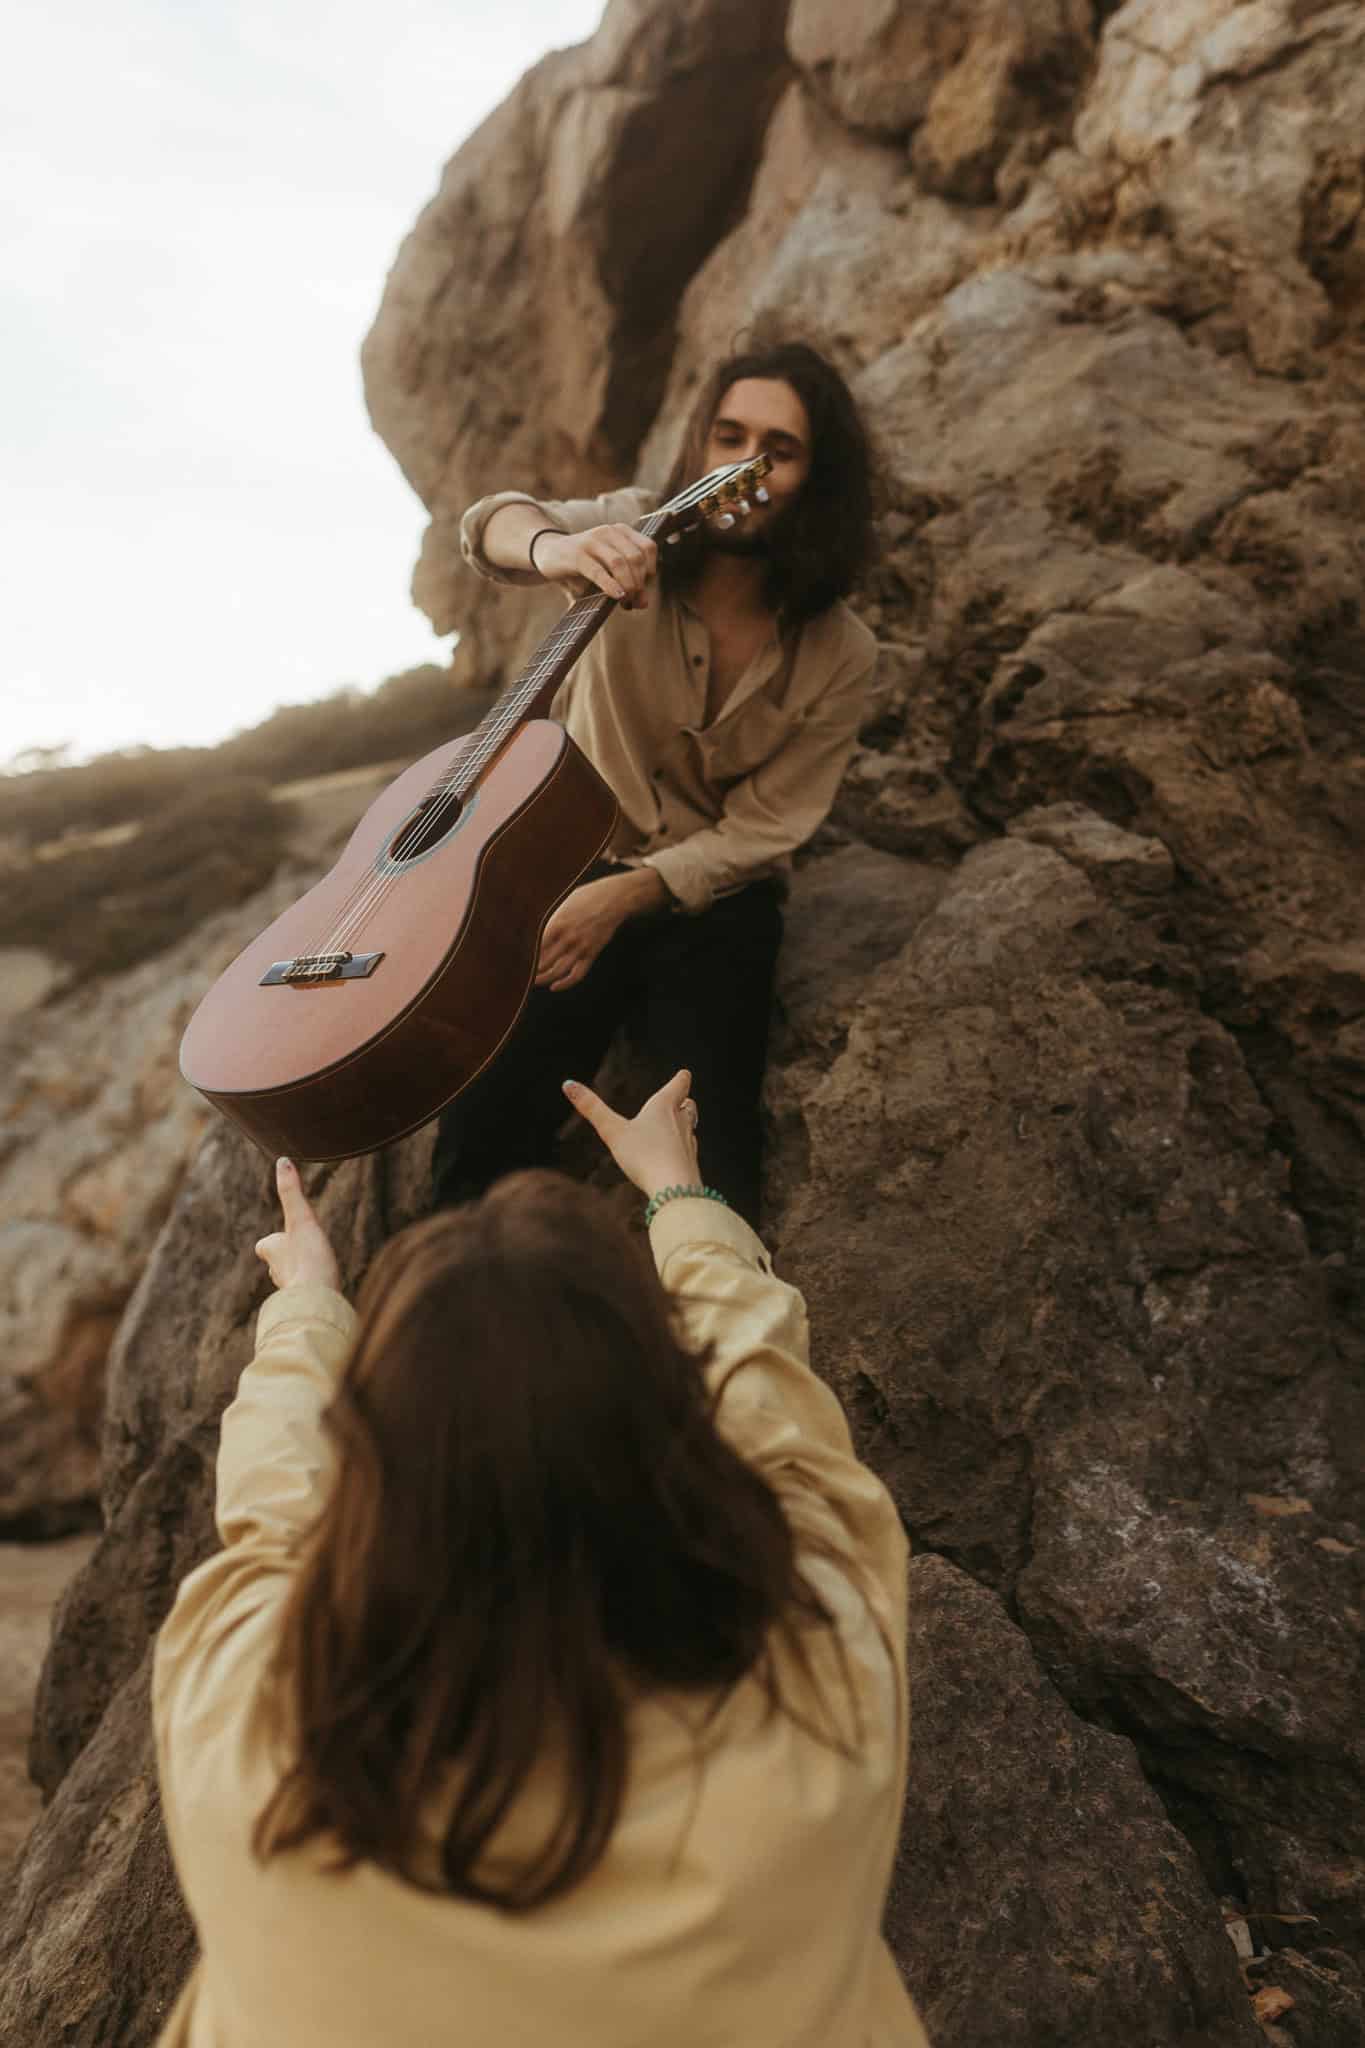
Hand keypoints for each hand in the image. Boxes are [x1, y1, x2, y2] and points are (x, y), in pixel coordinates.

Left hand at [254, 1158, 340, 1293]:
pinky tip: (324, 1293)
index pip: (265, 1244)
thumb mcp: (301, 1218)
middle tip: (303, 1254)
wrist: (317, 1299)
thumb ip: (291, 1192)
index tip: (279, 1238)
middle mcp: (278, 1272)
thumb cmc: (308, 1258)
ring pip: (294, 1280)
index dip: (273, 1241)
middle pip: (278, 1263)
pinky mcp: (308, 1303)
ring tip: (315, 1274)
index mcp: (273, 1250)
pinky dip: (313, 1292)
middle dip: (288, 1259)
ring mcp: (292, 1289)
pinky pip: (309, 1295)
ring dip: (302, 1276)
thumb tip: (282, 1160)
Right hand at [533, 524, 657, 609]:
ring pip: (619, 563)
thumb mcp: (608, 573)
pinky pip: (598, 571)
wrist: (549, 553)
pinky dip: (611, 585)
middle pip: (635, 558)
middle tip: (633, 601)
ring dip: (627, 586)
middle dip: (639, 583)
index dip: (651, 570)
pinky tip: (617, 596)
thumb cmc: (583, 566)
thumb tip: (644, 603)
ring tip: (625, 601)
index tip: (643, 587)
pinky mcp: (576, 555)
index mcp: (620, 531)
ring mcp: (591, 541)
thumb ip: (627, 585)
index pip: (648, 547)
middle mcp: (608, 532)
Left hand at [536, 870, 663, 990]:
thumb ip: (554, 920)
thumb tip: (544, 934)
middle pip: (544, 962)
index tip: (520, 961)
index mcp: (557, 923)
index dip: (527, 957)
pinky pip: (577, 975)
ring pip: (557, 971)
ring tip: (536, 982)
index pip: (536, 947)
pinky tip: (555, 987)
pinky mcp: (592, 953)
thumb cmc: (589, 897)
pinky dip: (565, 984)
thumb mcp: (566, 904)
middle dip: (533, 970)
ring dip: (544, 979)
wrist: (615, 898)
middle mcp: (567, 938)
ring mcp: (580, 947)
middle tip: (524, 974)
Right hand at [563, 1068, 700, 1196]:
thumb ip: (591, 1109)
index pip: (679, 1084)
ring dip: (684, 1125)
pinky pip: (688, 1151)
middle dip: (683, 1101)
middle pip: (689, 1105)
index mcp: (664, 1107)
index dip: (680, 1079)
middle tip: (681, 1100)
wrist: (674, 1189)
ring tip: (674, 1128)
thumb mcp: (612, 1131)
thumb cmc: (644, 1156)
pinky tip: (672, 1158)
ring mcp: (689, 1143)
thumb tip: (567, 1084)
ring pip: (690, 1128)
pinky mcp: (690, 1164)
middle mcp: (681, 1122)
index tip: (683, 1074)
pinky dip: (681, 1149)